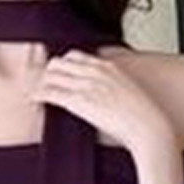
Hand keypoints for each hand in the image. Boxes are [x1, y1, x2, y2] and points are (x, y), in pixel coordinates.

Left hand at [29, 51, 176, 163]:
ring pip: (51, 75)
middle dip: (48, 73)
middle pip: (59, 62)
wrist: (149, 128)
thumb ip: (115, 85)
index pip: (75, 55)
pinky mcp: (79, 102)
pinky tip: (34, 100)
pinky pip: (50, 92)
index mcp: (108, 66)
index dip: (63, 65)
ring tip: (36, 93)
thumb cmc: (142, 116)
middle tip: (43, 84)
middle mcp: (95, 72)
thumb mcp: (129, 92)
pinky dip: (38, 94)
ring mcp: (86, 85)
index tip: (58, 75)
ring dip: (40, 83)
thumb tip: (108, 94)